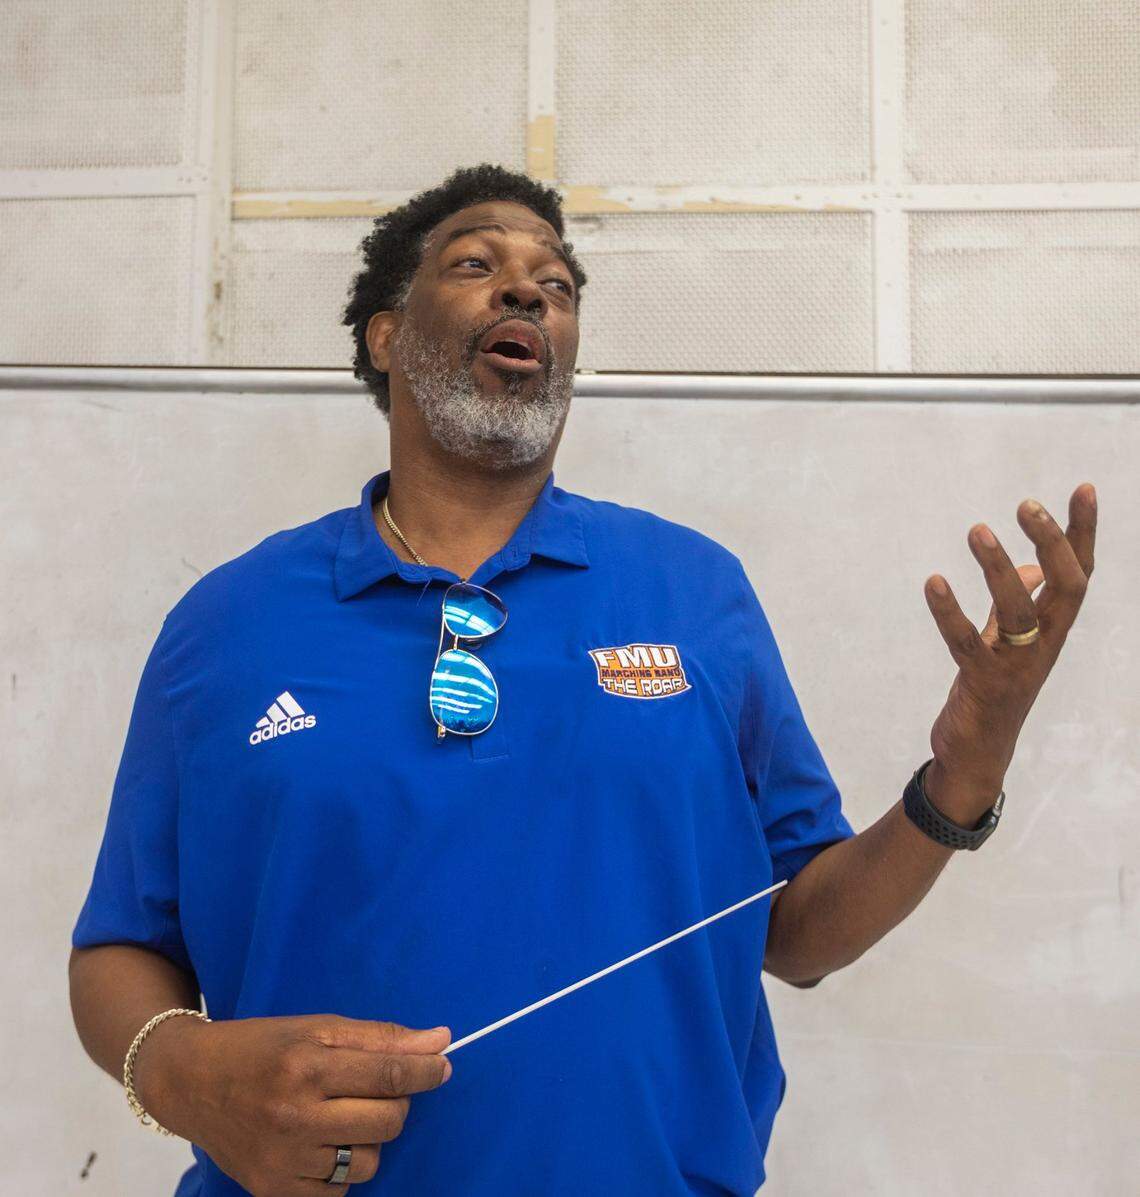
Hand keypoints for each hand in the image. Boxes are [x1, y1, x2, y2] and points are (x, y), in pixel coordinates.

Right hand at [134, 1013, 451, 1195]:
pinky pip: (338, 1193)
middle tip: (379, 1089)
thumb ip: (380, 1038)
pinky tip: (322, 1144)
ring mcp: (283, 1159)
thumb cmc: (262, 1046)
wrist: (191, 1081)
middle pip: (387, 1121)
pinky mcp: (272, 1190)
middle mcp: (295, 1114)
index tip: (443, 1066)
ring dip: (369, 1139)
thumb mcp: (318, 1027)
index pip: (388, 1073)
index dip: (425, 1070)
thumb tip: (439, 1040)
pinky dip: (341, 1171)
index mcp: (308, 1064)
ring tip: (342, 1117)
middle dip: (397, 1103)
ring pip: (368, 1162)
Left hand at [921, 484, 1096, 817]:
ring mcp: (1017, 666)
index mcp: (1052, 629)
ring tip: (977, 530)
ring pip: (1018, 611)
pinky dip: (950, 611)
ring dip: (997, 569)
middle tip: (1025, 504)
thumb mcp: (1008, 642)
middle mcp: (1044, 644)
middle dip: (1052, 542)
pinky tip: (933, 582)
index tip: (1083, 488)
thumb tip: (1026, 568)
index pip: (1078, 572)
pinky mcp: (985, 685)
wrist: (977, 754)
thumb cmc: (993, 691)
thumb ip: (1015, 605)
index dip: (1083, 532)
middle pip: (1067, 587)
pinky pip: (967, 643)